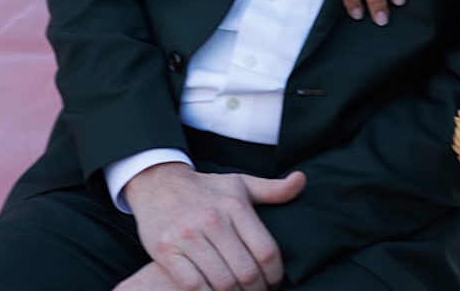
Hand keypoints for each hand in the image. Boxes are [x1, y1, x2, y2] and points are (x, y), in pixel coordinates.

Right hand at [123, 161, 304, 290]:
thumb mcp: (240, 184)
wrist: (159, 183)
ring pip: (222, 283)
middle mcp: (213, 220)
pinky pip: (193, 286)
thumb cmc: (206, 189)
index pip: (266, 251)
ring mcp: (188, 236)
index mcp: (235, 205)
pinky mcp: (166, 250)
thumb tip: (301, 180)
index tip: (274, 282)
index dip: (275, 275)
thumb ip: (272, 189)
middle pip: (246, 273)